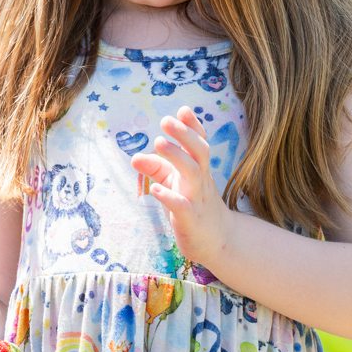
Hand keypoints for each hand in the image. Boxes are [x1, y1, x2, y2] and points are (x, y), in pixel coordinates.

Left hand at [130, 105, 235, 266]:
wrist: (217, 242)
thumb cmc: (193, 205)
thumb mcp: (175, 183)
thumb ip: (157, 168)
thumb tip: (134, 156)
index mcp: (198, 169)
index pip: (199, 143)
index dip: (193, 126)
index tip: (183, 110)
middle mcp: (200, 180)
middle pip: (199, 152)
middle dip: (185, 134)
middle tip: (166, 120)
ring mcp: (197, 199)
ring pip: (193, 173)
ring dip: (176, 157)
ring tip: (158, 142)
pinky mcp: (190, 219)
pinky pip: (181, 206)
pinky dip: (169, 197)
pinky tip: (155, 189)